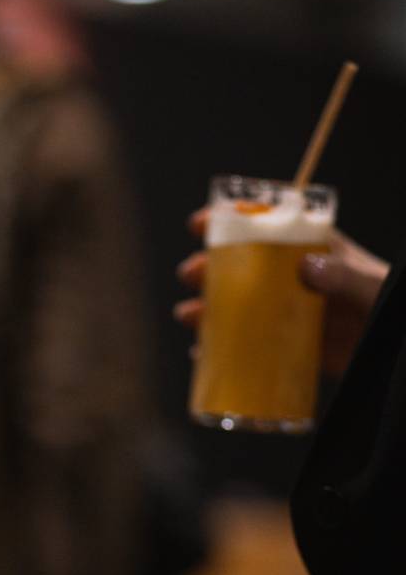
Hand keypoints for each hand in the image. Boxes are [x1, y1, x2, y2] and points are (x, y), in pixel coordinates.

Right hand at [174, 210, 388, 378]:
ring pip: (239, 309)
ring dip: (208, 311)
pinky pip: (249, 347)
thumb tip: (307, 268)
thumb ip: (343, 275)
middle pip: (241, 269)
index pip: (266, 228)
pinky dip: (224, 350)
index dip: (229, 221)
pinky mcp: (290, 350)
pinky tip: (203, 353)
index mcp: (311, 252)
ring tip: (190, 317)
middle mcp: (292, 282)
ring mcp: (288, 316)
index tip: (200, 224)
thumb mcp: (370, 285)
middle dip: (209, 269)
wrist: (395, 351)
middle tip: (190, 275)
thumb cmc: (388, 305)